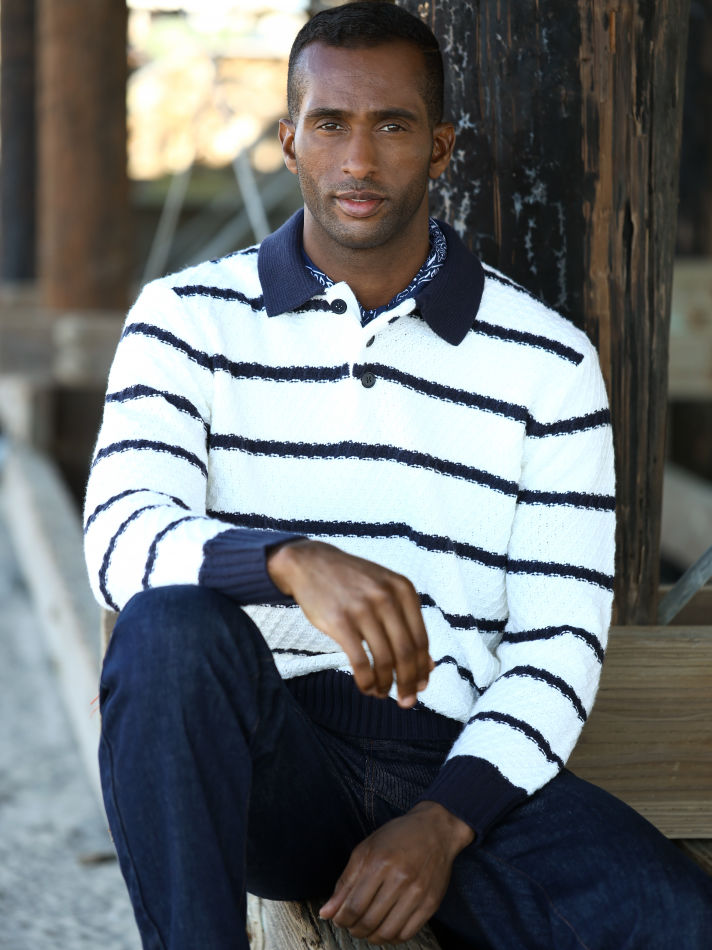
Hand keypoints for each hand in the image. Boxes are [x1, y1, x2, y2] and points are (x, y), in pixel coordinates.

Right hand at [267, 540, 431, 707]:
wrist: (311, 563)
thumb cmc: (352, 582)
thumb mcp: (385, 592)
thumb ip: (406, 624)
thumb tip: (428, 666)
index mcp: (403, 590)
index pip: (421, 639)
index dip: (422, 669)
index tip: (420, 687)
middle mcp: (387, 597)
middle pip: (406, 653)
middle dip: (408, 683)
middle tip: (406, 701)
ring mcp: (363, 608)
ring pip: (384, 660)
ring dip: (386, 684)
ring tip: (381, 693)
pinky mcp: (340, 622)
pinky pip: (360, 661)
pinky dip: (366, 681)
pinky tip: (366, 687)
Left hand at [319, 801, 474, 944]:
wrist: (436, 830)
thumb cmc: (397, 837)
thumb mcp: (366, 850)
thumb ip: (345, 882)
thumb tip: (326, 912)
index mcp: (379, 862)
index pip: (354, 905)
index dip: (341, 919)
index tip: (338, 919)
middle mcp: (400, 878)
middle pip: (369, 921)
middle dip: (354, 929)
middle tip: (351, 925)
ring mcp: (417, 893)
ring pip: (387, 932)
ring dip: (371, 937)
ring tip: (367, 929)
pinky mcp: (431, 904)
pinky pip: (406, 934)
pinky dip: (391, 938)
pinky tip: (385, 928)